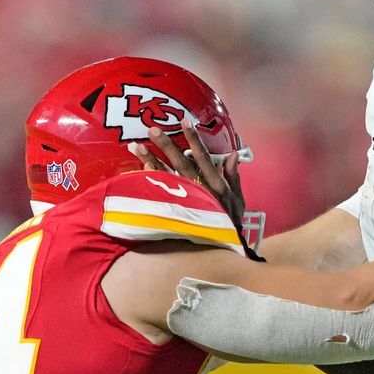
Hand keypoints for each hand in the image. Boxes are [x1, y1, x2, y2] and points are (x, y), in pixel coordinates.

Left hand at [129, 118, 247, 225]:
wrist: (220, 253)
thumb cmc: (231, 224)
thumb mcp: (238, 201)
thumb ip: (234, 176)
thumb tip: (233, 154)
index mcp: (216, 185)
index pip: (203, 157)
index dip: (194, 139)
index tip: (184, 121)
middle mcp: (200, 190)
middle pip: (181, 163)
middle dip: (166, 145)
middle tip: (152, 129)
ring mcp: (185, 202)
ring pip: (165, 176)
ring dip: (150, 159)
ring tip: (135, 146)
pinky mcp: (173, 212)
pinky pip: (159, 193)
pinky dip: (150, 180)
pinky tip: (139, 168)